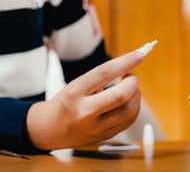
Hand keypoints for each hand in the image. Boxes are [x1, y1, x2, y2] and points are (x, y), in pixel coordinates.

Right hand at [27, 51, 143, 149]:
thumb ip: (102, 77)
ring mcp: (96, 127)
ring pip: (130, 110)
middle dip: (133, 81)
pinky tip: (128, 101)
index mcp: (75, 92)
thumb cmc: (67, 102)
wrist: (50, 129)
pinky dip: (134, 107)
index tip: (139, 54)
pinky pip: (129, 120)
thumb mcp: (77, 84)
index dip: (126, 62)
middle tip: (130, 76)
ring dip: (136, 95)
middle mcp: (84, 111)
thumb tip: (130, 65)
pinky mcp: (105, 136)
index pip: (105, 72)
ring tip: (129, 89)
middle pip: (122, 95)